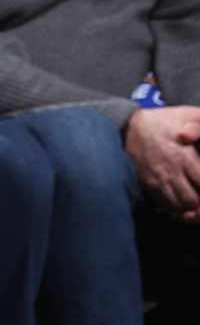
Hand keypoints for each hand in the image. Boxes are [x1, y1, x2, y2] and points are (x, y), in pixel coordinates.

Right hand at [125, 104, 199, 219]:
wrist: (130, 126)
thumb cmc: (164, 120)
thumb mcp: (188, 114)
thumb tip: (196, 136)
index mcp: (184, 156)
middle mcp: (171, 171)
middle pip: (192, 200)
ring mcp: (158, 180)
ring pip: (179, 206)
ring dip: (191, 209)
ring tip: (198, 207)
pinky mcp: (149, 185)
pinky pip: (165, 205)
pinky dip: (176, 210)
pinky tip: (184, 206)